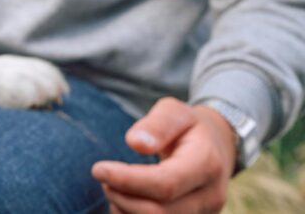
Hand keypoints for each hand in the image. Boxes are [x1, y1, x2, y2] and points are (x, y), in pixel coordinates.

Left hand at [92, 97, 237, 212]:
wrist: (216, 148)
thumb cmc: (188, 126)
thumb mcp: (174, 112)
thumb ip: (157, 125)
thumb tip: (135, 143)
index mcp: (207, 164)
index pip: (165, 184)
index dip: (127, 180)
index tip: (98, 169)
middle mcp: (210, 195)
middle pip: (158, 212)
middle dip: (121, 197)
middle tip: (104, 176)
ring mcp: (205, 213)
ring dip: (124, 209)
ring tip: (113, 186)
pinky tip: (123, 199)